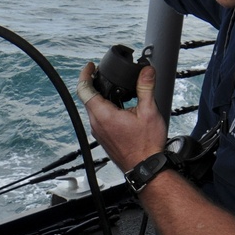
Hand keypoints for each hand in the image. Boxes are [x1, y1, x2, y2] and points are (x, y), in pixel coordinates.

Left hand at [78, 60, 166, 175]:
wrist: (145, 167)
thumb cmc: (146, 146)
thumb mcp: (150, 112)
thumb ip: (146, 88)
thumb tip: (146, 71)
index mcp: (104, 115)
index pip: (84, 90)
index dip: (85, 74)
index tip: (90, 67)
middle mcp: (96, 124)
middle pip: (87, 98)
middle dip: (92, 83)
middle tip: (101, 73)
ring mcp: (98, 132)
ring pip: (92, 108)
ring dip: (98, 96)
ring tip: (111, 88)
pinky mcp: (103, 138)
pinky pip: (97, 118)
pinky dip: (102, 107)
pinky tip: (116, 106)